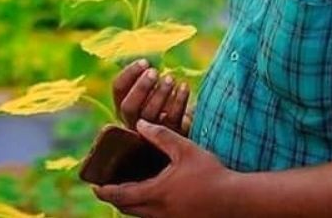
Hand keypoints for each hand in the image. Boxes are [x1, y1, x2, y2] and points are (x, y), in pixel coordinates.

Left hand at [92, 120, 237, 217]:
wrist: (236, 201)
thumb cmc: (211, 174)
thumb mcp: (185, 149)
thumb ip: (161, 135)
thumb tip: (140, 123)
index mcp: (156, 193)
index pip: (121, 195)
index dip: (105, 191)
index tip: (94, 186)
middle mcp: (159, 211)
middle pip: (126, 208)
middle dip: (114, 199)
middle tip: (105, 188)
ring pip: (140, 215)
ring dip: (129, 204)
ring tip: (125, 191)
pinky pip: (154, 217)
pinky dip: (145, 209)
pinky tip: (150, 197)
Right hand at [112, 59, 191, 135]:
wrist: (183, 131)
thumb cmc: (163, 102)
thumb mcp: (150, 91)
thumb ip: (145, 78)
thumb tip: (146, 63)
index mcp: (122, 106)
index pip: (118, 88)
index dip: (129, 73)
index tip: (145, 62)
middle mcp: (131, 121)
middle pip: (129, 107)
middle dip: (141, 87)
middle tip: (155, 72)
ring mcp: (149, 133)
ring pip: (149, 114)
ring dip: (160, 93)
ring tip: (170, 78)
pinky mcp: (169, 137)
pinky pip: (172, 118)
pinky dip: (179, 101)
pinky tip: (184, 86)